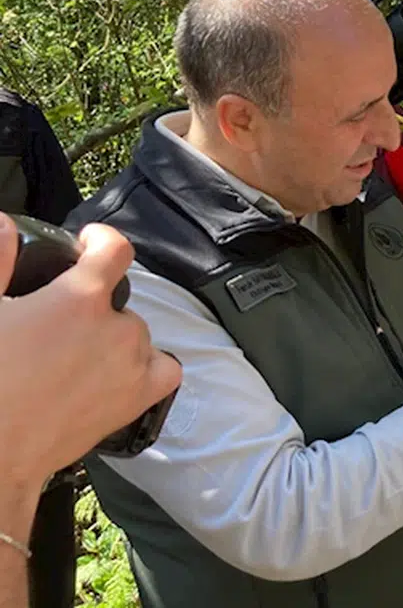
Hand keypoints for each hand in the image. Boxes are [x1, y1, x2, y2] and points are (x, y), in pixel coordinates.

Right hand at [0, 217, 181, 489]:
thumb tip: (5, 225)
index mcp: (79, 297)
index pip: (115, 250)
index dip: (102, 240)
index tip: (89, 243)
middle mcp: (118, 326)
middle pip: (117, 303)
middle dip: (92, 309)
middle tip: (56, 330)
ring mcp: (133, 363)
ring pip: (136, 336)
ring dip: (114, 339)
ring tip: (76, 358)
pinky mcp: (138, 398)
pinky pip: (165, 370)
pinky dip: (150, 367)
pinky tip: (121, 372)